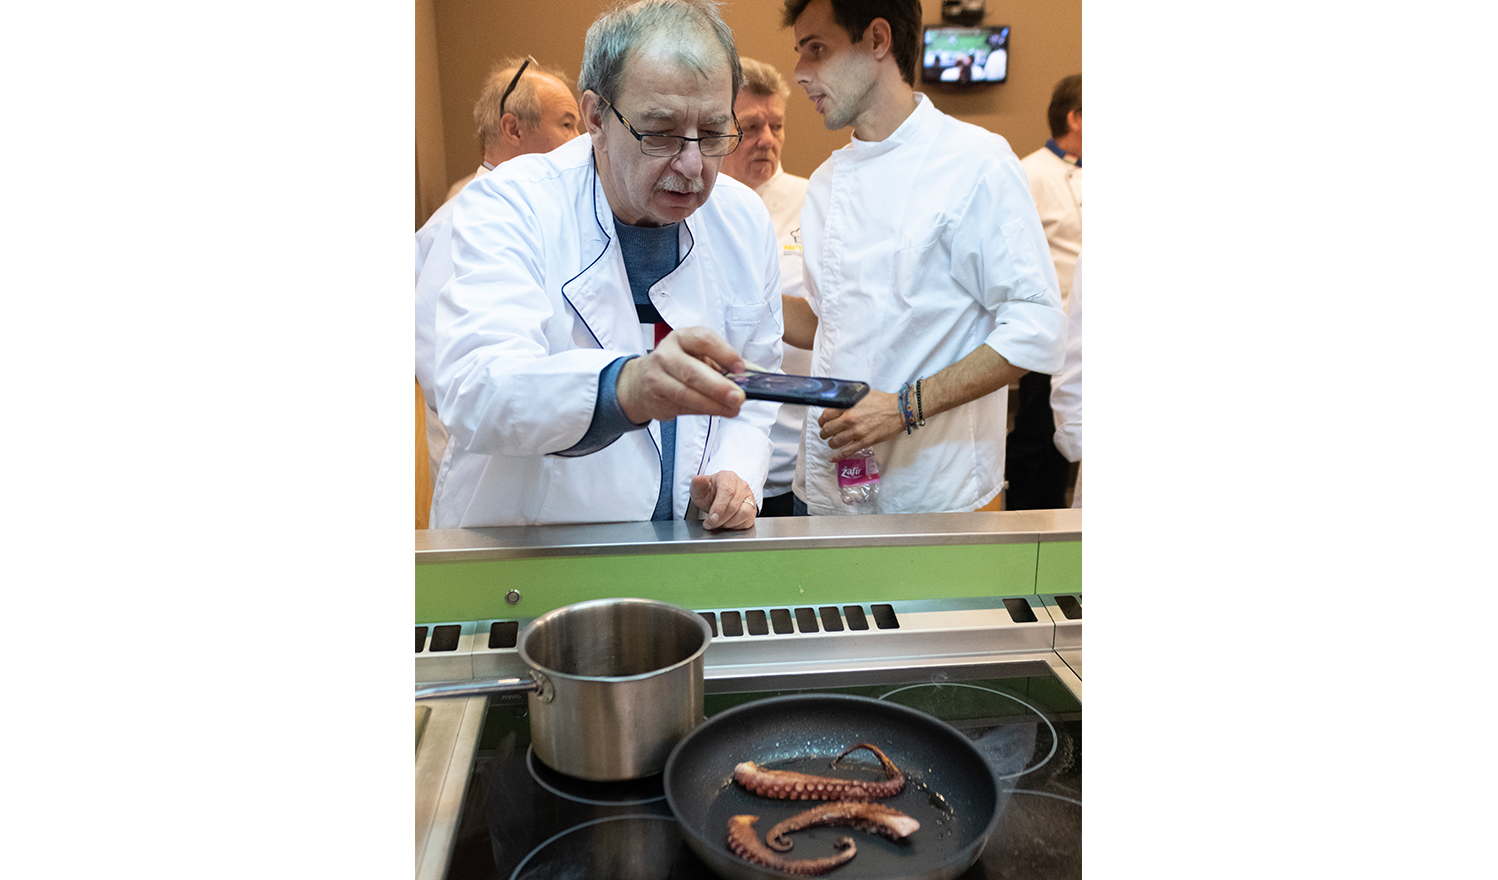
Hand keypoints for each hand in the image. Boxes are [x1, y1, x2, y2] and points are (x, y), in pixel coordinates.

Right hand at [616, 326, 747, 423]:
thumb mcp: (700, 357)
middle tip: (738, 397)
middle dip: (718, 386)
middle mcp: (667, 354)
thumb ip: (726, 364)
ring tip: (732, 408)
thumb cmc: (678, 366)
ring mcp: (658, 377)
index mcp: (683, 338)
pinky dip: (703, 410)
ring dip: (712, 404)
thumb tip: (756, 375)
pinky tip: (718, 411)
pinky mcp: (655, 398)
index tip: (740, 368)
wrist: (640, 382)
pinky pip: (682, 406)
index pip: (703, 340)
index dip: (724, 353)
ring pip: (686, 393)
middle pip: (692, 371)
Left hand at [690, 472, 756, 529]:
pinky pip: (748, 520)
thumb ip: (697, 485)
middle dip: (721, 519)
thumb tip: (698, 479)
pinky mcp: (753, 509)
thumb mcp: (699, 488)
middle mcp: (742, 486)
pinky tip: (727, 524)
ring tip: (719, 524)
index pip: (727, 492)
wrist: (717, 497)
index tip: (712, 518)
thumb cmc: (709, 493)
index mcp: (728, 477)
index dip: (719, 507)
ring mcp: (749, 497)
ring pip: (745, 513)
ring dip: (730, 523)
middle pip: (734, 505)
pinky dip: (736, 526)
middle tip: (710, 524)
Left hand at [817, 389, 903, 452]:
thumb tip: (838, 403)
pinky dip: (838, 456)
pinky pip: (847, 452)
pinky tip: (832, 459)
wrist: (899, 410)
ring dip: (831, 443)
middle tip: (826, 433)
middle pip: (828, 429)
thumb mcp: (862, 394)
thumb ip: (849, 399)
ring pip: (835, 442)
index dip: (822, 420)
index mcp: (848, 406)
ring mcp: (857, 432)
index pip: (826, 415)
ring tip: (833, 442)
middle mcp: (850, 419)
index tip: (823, 423)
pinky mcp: (865, 442)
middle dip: (824, 433)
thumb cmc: (882, 401)